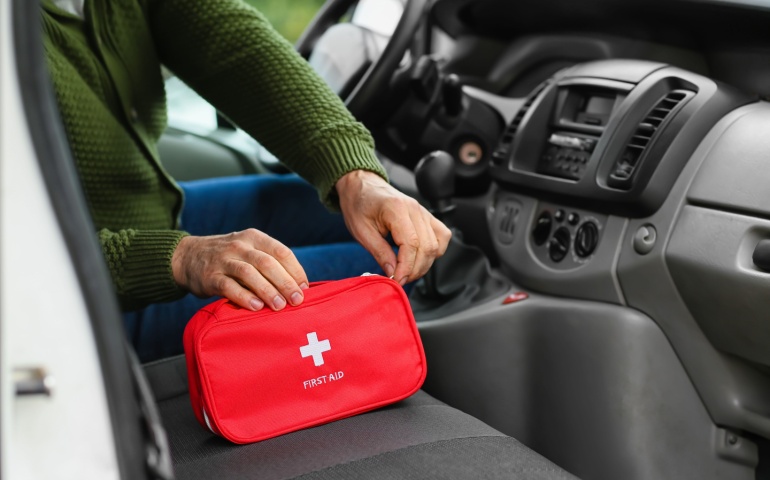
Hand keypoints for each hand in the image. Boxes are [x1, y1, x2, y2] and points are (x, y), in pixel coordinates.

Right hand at [171, 229, 308, 310]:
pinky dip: (244, 297)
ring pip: (250, 274)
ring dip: (267, 290)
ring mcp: (224, 260)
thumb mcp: (248, 250)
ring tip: (279, 306)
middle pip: (267, 263)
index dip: (295, 270)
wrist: (187, 256)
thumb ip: (269, 262)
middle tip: (297, 301)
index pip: (281, 252)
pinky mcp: (210, 276)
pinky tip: (256, 307)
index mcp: (254, 237)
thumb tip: (299, 287)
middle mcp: (240, 246)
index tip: (305, 288)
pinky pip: (229, 287)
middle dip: (285, 282)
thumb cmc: (228, 258)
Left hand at [336, 170, 450, 284]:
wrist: (362, 187)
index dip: (406, 267)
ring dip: (425, 264)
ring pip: (436, 244)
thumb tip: (393, 272)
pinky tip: (419, 258)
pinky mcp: (427, 216)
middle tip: (400, 279)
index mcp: (396, 209)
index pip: (411, 243)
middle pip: (427, 246)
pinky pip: (442, 236)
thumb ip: (379, 252)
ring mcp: (423, 211)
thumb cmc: (359, 205)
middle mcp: (414, 208)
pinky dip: (435, 252)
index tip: (397, 280)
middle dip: (415, 269)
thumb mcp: (361, 231)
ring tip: (407, 271)